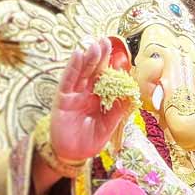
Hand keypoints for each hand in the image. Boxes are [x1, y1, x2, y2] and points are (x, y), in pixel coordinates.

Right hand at [50, 38, 133, 162]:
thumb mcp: (109, 126)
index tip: (120, 54)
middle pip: (94, 71)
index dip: (112, 67)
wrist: (72, 155)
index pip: (107, 79)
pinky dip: (73, 68)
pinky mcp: (63, 99)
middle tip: (106, 40)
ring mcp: (74, 95)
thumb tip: (131, 95)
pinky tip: (78, 55)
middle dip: (100, 56)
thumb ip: (118, 111)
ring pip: (82, 72)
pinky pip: (68, 81)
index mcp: (100, 99)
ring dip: (88, 58)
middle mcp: (87, 93)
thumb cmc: (90, 140)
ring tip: (95, 44)